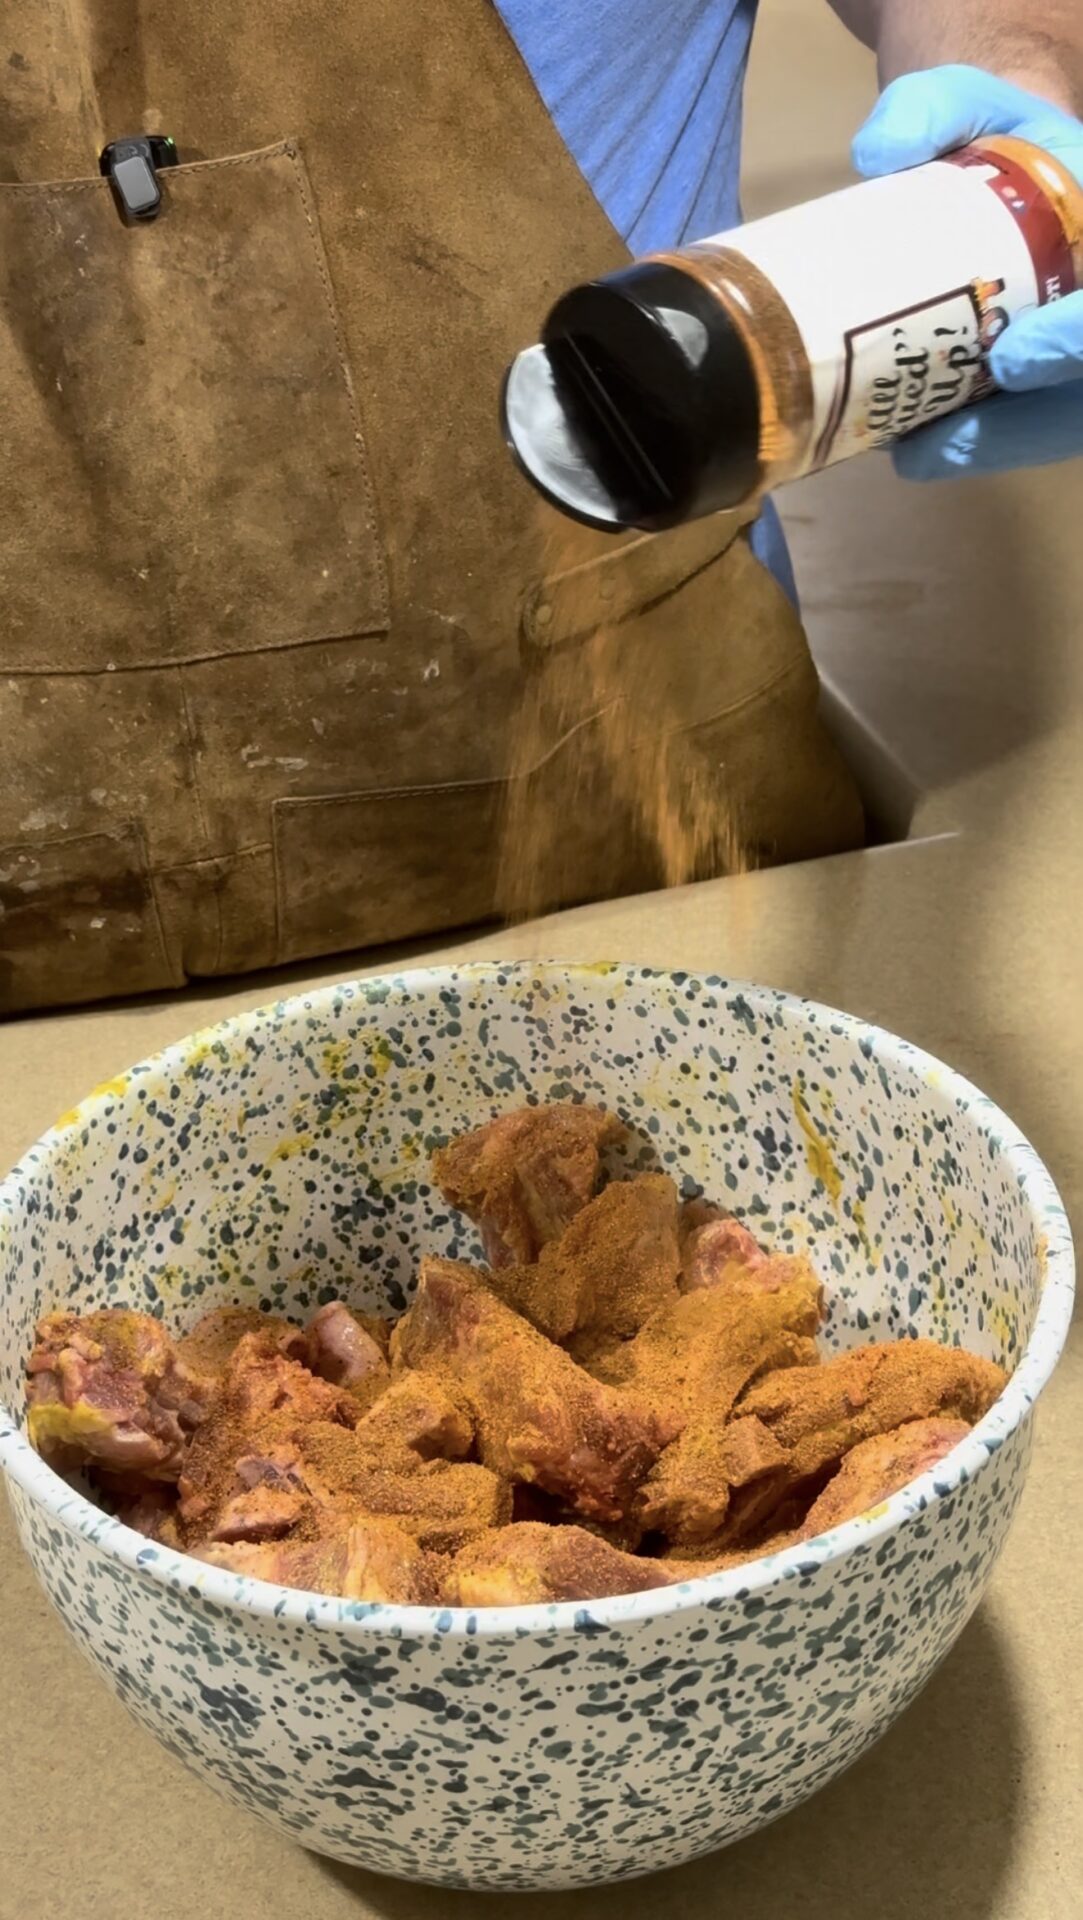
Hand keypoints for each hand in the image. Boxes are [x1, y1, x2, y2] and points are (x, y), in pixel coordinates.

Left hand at [852, 66, 1082, 478]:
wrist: (1002, 165)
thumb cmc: (994, 137)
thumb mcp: (972, 102)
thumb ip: (933, 107)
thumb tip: (878, 158)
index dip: (1074, 341)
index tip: (1010, 360)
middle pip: (1080, 393)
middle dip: (1021, 424)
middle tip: (932, 442)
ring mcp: (1075, 351)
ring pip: (1060, 422)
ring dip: (991, 446)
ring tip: (913, 452)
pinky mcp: (1047, 385)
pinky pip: (1029, 429)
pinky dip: (977, 445)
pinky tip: (918, 449)